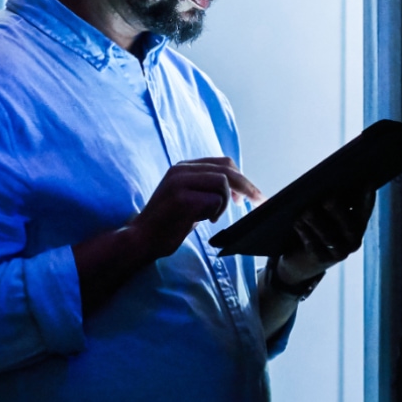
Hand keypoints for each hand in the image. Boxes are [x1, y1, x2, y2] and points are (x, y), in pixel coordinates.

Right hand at [127, 157, 265, 259]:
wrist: (141, 239)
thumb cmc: (167, 224)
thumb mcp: (189, 199)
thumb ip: (206, 189)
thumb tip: (238, 191)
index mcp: (183, 167)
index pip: (223, 163)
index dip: (242, 178)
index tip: (252, 195)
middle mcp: (181, 169)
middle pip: (227, 169)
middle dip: (248, 187)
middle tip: (259, 202)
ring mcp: (180, 181)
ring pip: (223, 182)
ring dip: (225, 203)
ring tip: (212, 216)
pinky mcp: (181, 197)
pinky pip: (215, 199)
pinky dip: (215, 212)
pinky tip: (203, 220)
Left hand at [271, 188, 376, 289]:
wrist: (302, 260)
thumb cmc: (317, 228)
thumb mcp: (328, 216)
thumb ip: (334, 203)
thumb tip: (328, 184)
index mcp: (358, 226)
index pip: (365, 211)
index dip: (367, 199)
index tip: (368, 183)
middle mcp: (353, 241)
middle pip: (347, 226)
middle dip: (338, 212)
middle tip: (328, 199)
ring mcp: (338, 253)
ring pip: (328, 237)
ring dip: (316, 222)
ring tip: (306, 211)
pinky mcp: (321, 260)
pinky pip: (313, 246)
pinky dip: (304, 233)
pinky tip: (297, 222)